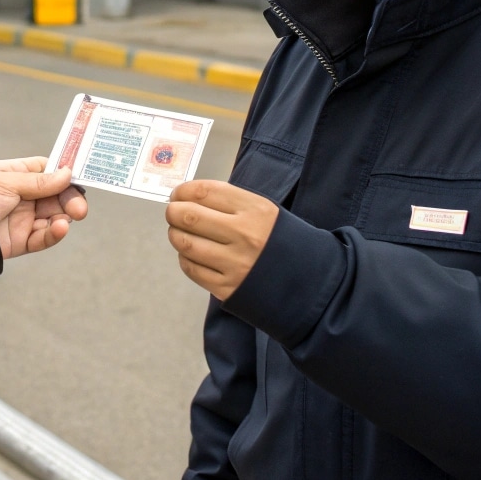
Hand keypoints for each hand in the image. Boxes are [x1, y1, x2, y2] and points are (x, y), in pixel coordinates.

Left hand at [0, 158, 88, 259]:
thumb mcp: (8, 182)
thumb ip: (39, 181)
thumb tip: (67, 173)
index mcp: (18, 175)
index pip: (49, 171)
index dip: (65, 174)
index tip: (80, 177)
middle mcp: (24, 196)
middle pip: (57, 196)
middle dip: (70, 200)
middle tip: (79, 208)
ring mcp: (24, 218)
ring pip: (54, 217)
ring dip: (64, 217)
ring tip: (66, 218)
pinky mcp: (23, 240)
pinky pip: (44, 237)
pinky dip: (55, 233)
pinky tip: (60, 228)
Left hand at [165, 180, 278, 300]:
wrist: (308, 282)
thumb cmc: (281, 241)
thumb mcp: (265, 211)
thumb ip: (230, 203)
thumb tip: (190, 197)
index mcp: (255, 210)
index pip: (205, 192)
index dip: (183, 191)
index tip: (177, 194)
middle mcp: (244, 235)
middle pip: (189, 216)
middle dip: (173, 212)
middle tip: (172, 212)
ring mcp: (235, 263)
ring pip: (186, 243)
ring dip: (176, 235)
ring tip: (179, 232)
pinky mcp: (227, 288)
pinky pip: (192, 269)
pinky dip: (185, 258)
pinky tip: (190, 254)